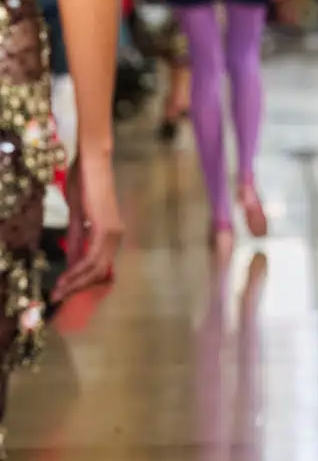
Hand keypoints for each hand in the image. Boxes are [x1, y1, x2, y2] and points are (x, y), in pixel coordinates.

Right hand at [52, 151, 122, 303]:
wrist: (91, 163)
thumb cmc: (84, 184)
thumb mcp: (77, 218)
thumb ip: (77, 239)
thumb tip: (72, 263)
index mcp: (111, 233)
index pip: (98, 265)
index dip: (80, 281)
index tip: (62, 291)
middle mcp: (117, 236)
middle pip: (99, 271)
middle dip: (77, 286)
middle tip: (57, 297)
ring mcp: (114, 232)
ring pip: (96, 268)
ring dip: (76, 281)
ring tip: (58, 290)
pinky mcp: (106, 228)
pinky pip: (93, 256)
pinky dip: (79, 269)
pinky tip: (66, 277)